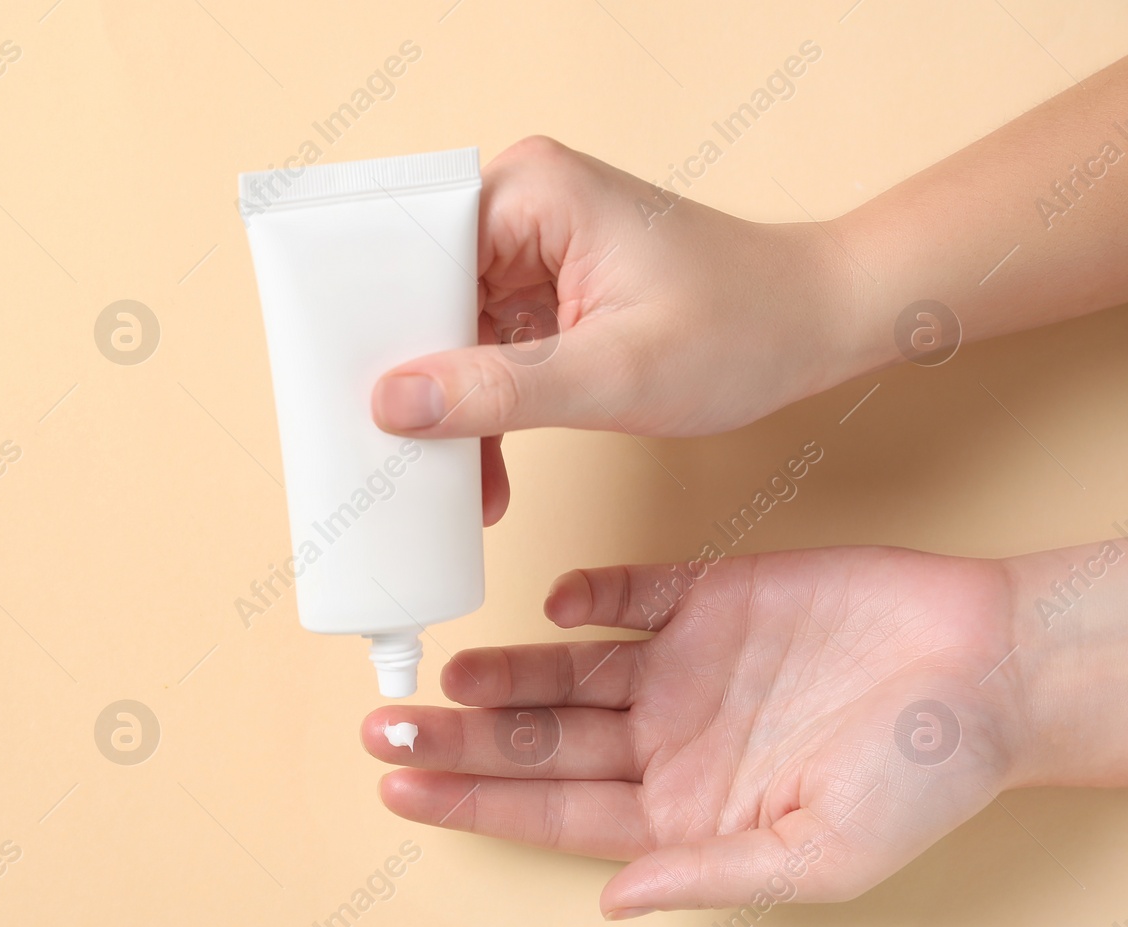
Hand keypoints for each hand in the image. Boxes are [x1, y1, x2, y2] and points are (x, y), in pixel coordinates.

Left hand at [362, 545, 1036, 914]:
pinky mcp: (710, 596)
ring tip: (444, 674)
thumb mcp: (823, 855)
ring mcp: (684, 666)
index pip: (554, 812)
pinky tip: (547, 604)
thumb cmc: (924, 776)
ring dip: (504, 671)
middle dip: (462, 740)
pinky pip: (629, 595)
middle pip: (542, 742)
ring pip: (566, 671)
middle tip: (384, 729)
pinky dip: (584, 596)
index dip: (476, 803)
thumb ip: (710, 876)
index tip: (401, 791)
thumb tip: (611, 902)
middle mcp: (668, 739)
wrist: (993, 667)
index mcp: (684, 809)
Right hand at [370, 136, 861, 524]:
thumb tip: (396, 403)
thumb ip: (500, 391)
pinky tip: (482, 463)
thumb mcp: (614, 374)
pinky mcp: (546, 285)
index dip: (381, 332)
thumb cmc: (744, 326)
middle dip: (414, 383)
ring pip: (450, 333)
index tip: (365, 406)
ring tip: (451, 479)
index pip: (414, 254)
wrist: (816, 325)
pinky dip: (482, 406)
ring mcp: (532, 246)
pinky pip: (484, 347)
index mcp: (531, 191)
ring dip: (450, 408)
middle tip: (398, 457)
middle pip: (423, 297)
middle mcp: (522, 204)